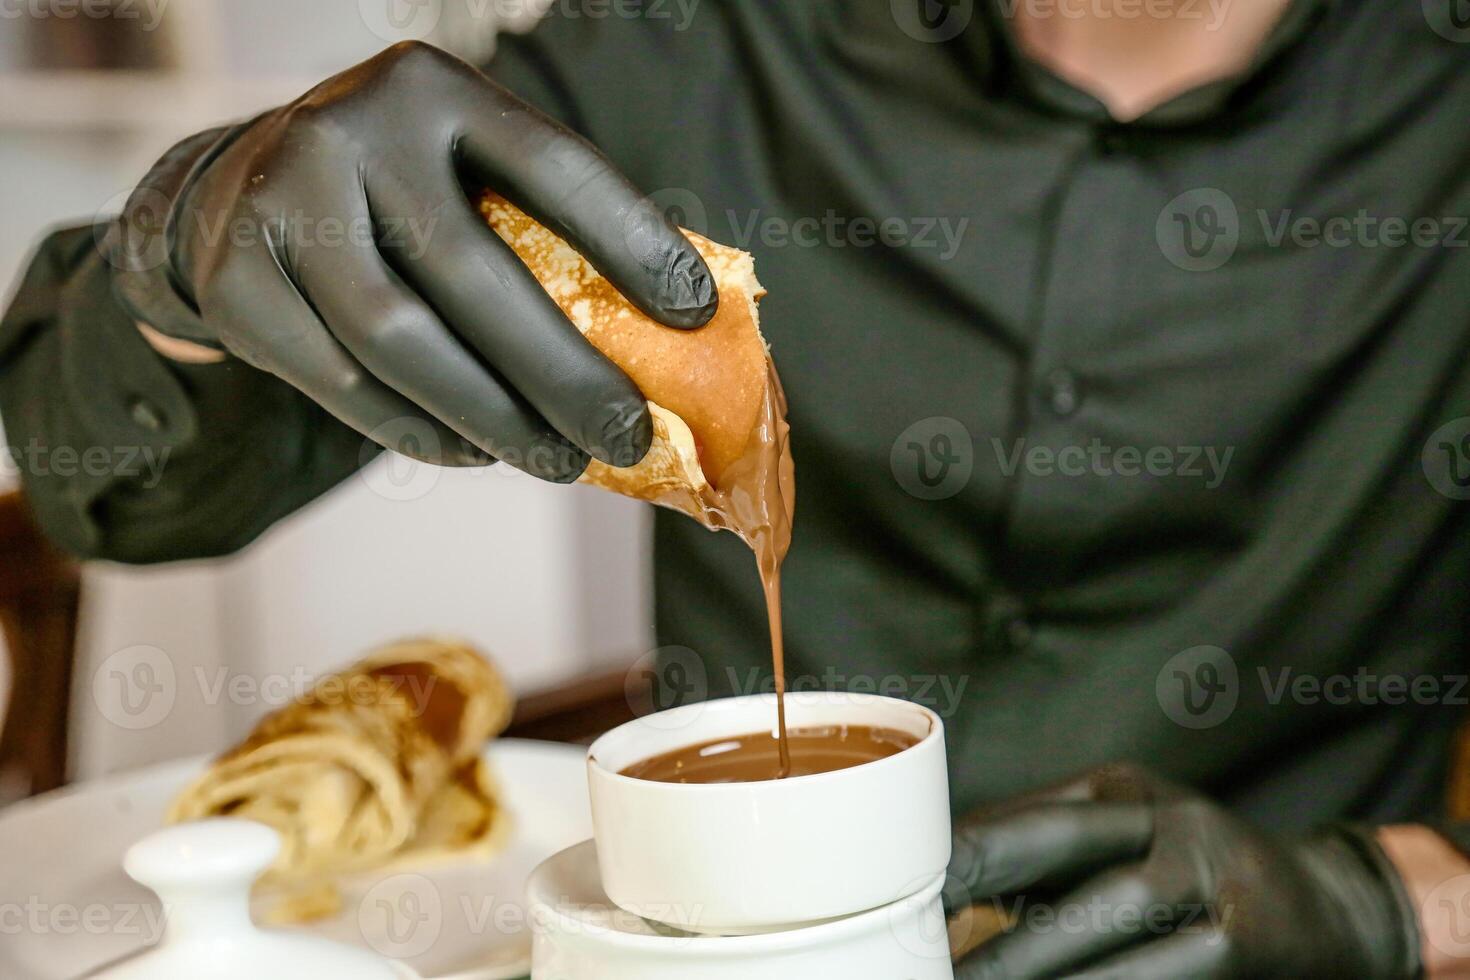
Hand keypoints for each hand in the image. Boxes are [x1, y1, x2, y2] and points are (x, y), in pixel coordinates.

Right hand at [111, 41, 715, 479]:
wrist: (232, 195)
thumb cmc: (396, 199)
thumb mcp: (463, 176)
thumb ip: (541, 234)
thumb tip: (663, 345)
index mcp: (438, 92)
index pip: (554, 168)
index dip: (634, 243)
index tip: (695, 315)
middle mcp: (353, 133)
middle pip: (477, 275)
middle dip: (565, 374)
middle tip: (626, 437)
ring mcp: (282, 203)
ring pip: (403, 342)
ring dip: (494, 419)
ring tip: (557, 461)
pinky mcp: (238, 281)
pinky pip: (346, 384)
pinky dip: (421, 431)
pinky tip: (472, 452)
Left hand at [947, 764, 1420, 978]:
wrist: (1328, 912)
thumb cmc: (1191, 880)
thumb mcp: (1125, 845)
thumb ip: (1044, 858)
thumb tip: (933, 888)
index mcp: (1122, 792)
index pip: (1023, 820)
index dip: (959, 857)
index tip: (897, 893)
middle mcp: (1167, 818)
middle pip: (1056, 855)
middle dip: (980, 905)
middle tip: (921, 956)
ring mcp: (1212, 876)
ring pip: (1104, 922)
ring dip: (1032, 962)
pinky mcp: (1243, 939)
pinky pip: (1157, 973)